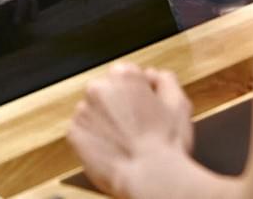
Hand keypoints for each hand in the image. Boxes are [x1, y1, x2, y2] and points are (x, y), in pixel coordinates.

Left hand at [68, 63, 194, 197]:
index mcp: (124, 75)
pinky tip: (112, 149)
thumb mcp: (178, 103)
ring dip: (106, 122)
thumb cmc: (166, 143)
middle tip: (136, 128)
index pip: (126, 76)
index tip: (145, 109)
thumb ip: (165, 79)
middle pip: (108, 92)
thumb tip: (153, 75)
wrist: (150, 178)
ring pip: (95, 111)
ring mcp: (83, 111)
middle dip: (119, 106)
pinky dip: (94, 139)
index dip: (139, 94)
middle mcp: (99, 88)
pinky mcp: (74, 133)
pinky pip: (84, 131)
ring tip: (125, 141)